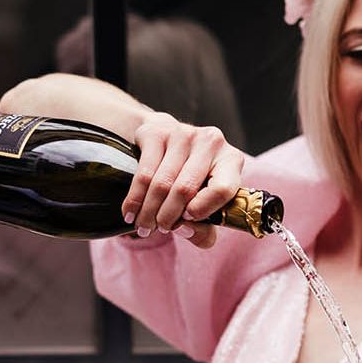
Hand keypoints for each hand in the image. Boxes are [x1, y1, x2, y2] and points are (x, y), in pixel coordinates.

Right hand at [124, 112, 245, 248]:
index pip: (223, 189)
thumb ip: (204, 228)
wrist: (166, 137)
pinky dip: (135, 198)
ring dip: (149, 211)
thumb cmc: (192, 178)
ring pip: (162, 183)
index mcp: (231, 160)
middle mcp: (211, 142)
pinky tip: (130, 212)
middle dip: (167, 217)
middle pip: (186, 189)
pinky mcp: (157, 132)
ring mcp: (183, 134)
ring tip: (142, 227)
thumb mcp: (206, 202)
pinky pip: (144, 172)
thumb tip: (184, 230)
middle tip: (156, 231)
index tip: (185, 222)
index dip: (202, 210)